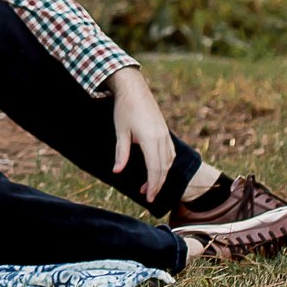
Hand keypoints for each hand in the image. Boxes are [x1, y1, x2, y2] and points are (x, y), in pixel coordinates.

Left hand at [105, 66, 174, 203]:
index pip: (154, 169)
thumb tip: (117, 171)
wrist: (133, 88)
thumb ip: (121, 153)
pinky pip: (170, 152)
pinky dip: (165, 164)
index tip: (149, 198)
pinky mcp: (164, 131)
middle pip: (163, 168)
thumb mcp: (120, 132)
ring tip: (150, 185)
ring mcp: (165, 134)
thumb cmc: (124, 109)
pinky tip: (158, 169)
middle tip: (149, 196)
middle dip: (157, 184)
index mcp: (150, 139)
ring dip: (161, 175)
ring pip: (168, 161)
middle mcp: (161, 138)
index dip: (153, 185)